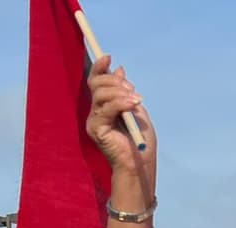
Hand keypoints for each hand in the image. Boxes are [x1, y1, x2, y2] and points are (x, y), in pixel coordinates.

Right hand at [87, 55, 156, 181]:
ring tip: (136, 101)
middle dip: (116, 82)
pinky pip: (107, 108)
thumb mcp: (135, 108)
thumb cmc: (140, 140)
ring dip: (120, 93)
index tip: (108, 56)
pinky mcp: (96, 129)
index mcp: (104, 106)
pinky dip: (121, 103)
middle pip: (97, 84)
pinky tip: (133, 105)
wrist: (140, 163)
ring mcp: (94, 121)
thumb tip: (119, 69)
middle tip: (132, 91)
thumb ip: (125, 91)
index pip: (96, 82)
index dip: (99, 68)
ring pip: (101, 94)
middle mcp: (95, 112)